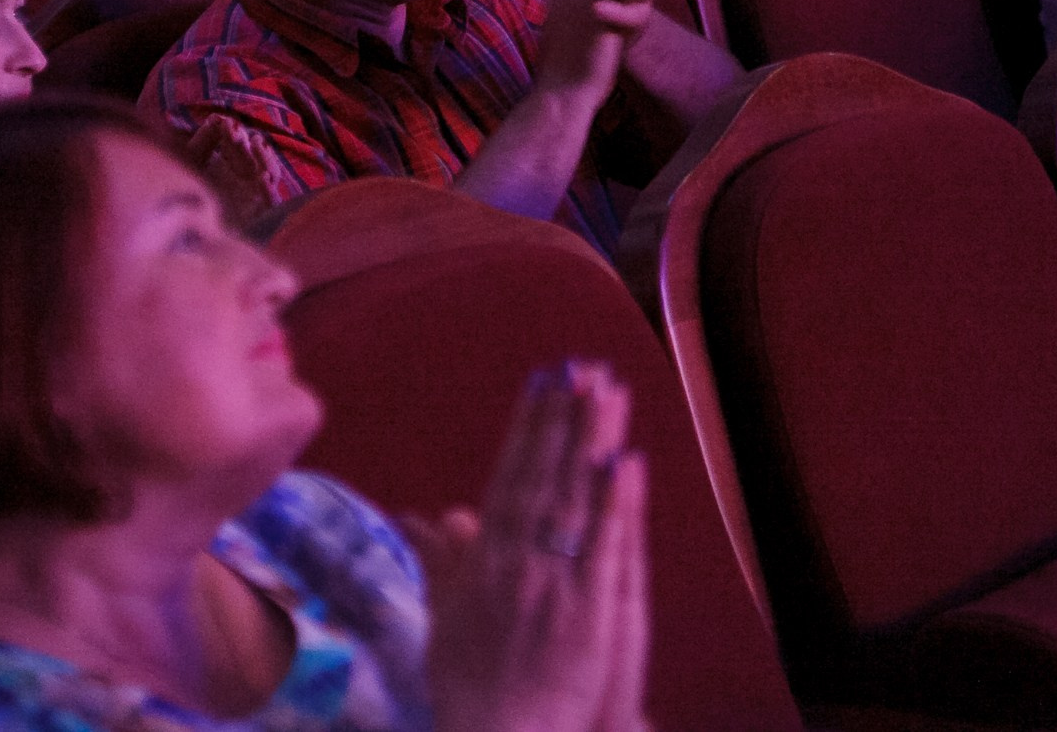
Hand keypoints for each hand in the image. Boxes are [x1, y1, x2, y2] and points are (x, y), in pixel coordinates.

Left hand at [185, 116, 273, 221]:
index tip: (223, 122)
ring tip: (256, 143)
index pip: (239, 143)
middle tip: (233, 131)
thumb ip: (204, 140)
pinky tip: (263, 179)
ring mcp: (255, 195)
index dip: (233, 132)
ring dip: (265, 158)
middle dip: (245, 142)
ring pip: (270, 173)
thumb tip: (216, 117)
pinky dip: (270, 191)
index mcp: (232, 163)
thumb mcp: (192, 163)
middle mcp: (246, 177)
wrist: (186, 233)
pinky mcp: (259, 215)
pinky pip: (271, 202)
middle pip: (254, 155)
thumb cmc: (187, 195)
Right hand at [411, 362, 650, 731]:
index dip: (528, 428)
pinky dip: (616, 503)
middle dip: (563, 418)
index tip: (543, 382)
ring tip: (607, 392)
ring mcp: (554, 584)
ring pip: (575, 500)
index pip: (510, 477)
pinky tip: (628, 461)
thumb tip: (428, 518)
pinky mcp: (589, 614)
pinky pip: (605, 549)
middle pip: (544, 476)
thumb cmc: (471, 689)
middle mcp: (517, 562)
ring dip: (591, 442)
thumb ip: (442, 563)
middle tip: (582, 366)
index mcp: (486, 561)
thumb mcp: (446, 619)